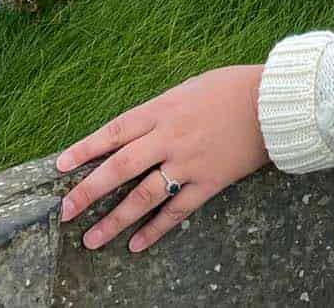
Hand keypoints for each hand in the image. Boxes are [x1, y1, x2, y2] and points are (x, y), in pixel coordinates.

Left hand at [55, 63, 271, 253]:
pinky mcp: (209, 181)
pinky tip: (136, 244)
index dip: (85, 149)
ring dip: (114, 219)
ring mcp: (189, 162)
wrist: (272, 102)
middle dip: (88, 190)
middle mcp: (169, 137)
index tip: (60, 166)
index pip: (114, 131)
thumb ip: (160, 110)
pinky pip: (177, 210)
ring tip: (91, 239)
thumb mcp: (188, 88)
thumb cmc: (231, 88)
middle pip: (120, 167)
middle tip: (65, 211)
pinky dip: (155, 229)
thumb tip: (134, 130)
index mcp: (162, 109)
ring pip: (143, 196)